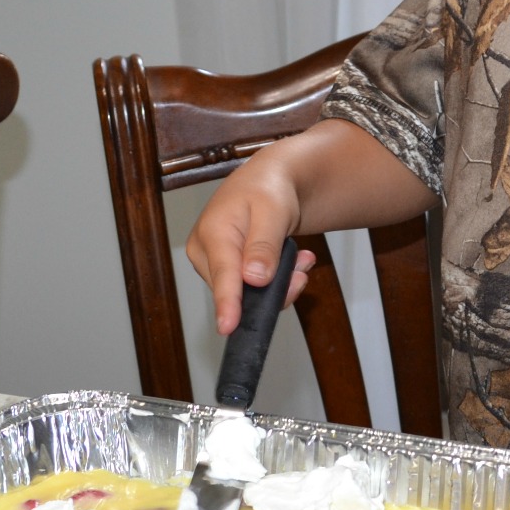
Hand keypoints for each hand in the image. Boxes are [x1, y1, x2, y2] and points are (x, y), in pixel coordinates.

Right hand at [185, 162, 315, 336]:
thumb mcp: (273, 212)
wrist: (267, 183)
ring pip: (248, 293)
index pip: (223, 275)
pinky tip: (292, 262)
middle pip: (239, 290)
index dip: (227, 303)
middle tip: (304, 265)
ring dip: (280, 281)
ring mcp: (213, 264)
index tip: (228, 327)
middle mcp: (205, 252)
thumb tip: (254, 280)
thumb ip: (264, 246)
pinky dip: (276, 281)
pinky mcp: (225, 272)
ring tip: (301, 258)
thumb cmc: (267, 190)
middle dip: (275, 284)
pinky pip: (251, 289)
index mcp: (213, 232)